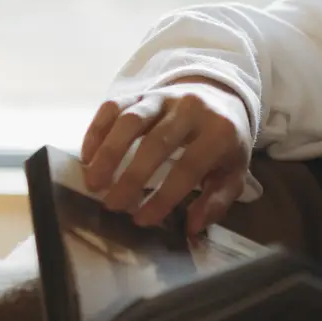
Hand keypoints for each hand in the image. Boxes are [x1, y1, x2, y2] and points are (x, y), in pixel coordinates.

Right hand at [80, 79, 251, 235]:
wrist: (221, 96)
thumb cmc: (224, 143)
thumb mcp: (233, 172)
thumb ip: (217, 201)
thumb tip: (191, 228)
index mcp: (219, 131)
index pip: (189, 166)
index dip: (164, 196)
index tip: (142, 220)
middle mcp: (191, 108)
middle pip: (157, 142)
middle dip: (132, 176)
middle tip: (113, 205)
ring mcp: (164, 97)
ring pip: (131, 119)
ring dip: (109, 152)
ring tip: (94, 183)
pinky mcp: (142, 92)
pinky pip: (114, 106)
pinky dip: (97, 130)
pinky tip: (88, 158)